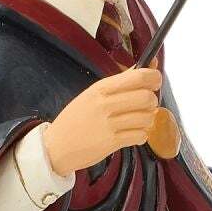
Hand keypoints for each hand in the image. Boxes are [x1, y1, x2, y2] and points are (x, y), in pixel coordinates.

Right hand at [42, 67, 163, 173]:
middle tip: (146, 106)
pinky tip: (133, 134)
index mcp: (101, 88)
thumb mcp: (93, 94)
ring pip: (146, 118)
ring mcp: (109, 124)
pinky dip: (141, 135)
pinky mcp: (111, 142)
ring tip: (138, 122)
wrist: (56, 146)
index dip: (154, 78)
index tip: (155, 83)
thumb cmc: (76, 118)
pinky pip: (140, 136)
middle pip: (147, 98)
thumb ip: (121, 81)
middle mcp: (105, 104)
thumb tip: (151, 64)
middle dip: (152, 102)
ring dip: (147, 120)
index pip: (139, 77)